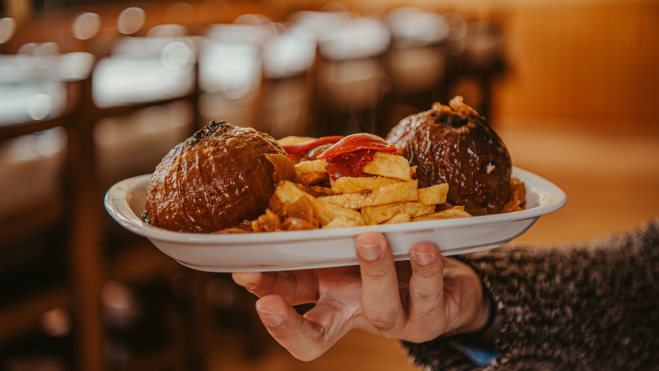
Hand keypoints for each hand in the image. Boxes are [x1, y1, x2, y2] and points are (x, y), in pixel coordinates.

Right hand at [232, 232, 489, 360]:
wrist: (451, 282)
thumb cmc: (394, 260)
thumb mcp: (356, 247)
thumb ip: (328, 232)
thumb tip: (286, 192)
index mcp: (331, 299)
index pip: (290, 310)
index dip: (266, 303)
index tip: (243, 275)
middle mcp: (356, 314)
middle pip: (316, 337)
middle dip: (287, 326)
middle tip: (266, 303)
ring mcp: (394, 321)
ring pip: (379, 310)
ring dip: (373, 273)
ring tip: (369, 239)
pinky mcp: (433, 318)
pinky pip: (428, 298)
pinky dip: (426, 272)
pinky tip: (423, 246)